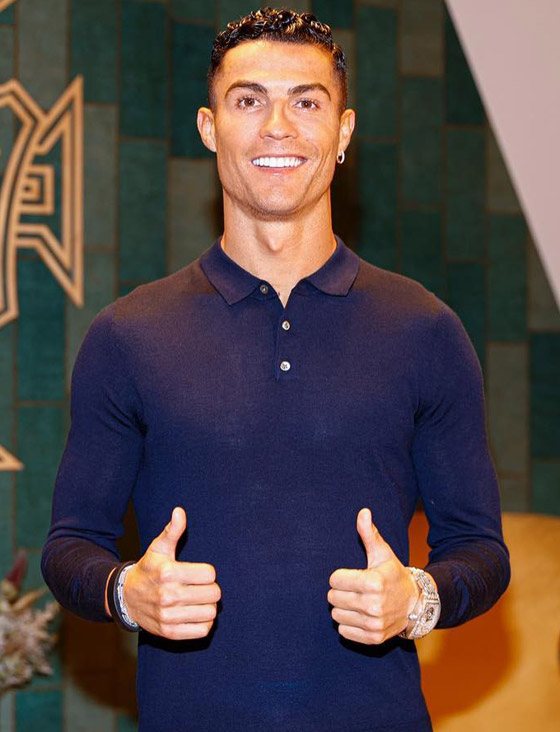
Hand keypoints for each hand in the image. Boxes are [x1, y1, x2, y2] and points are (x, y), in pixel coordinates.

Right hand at [117, 507, 220, 639]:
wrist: (126, 598)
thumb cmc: (148, 569)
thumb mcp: (159, 548)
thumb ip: (173, 530)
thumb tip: (179, 511)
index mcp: (169, 572)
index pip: (210, 574)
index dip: (207, 573)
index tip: (198, 573)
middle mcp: (168, 595)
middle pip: (214, 594)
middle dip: (210, 589)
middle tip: (200, 587)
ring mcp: (168, 616)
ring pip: (210, 613)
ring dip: (208, 606)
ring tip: (198, 600)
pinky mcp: (170, 632)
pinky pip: (202, 631)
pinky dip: (204, 623)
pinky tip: (195, 613)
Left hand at [327, 508, 419, 644]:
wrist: (416, 604)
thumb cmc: (393, 574)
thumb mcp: (382, 553)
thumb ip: (369, 534)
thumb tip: (363, 511)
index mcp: (373, 582)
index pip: (334, 580)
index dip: (340, 576)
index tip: (353, 576)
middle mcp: (373, 605)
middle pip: (333, 597)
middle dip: (340, 591)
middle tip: (355, 589)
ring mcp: (374, 623)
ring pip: (336, 615)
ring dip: (343, 608)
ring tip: (358, 602)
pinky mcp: (373, 638)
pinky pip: (344, 632)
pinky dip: (348, 624)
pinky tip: (360, 615)